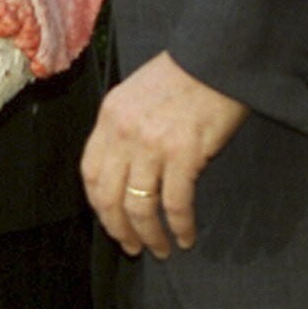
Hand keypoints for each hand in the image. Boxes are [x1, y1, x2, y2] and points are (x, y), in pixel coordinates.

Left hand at [81, 51, 248, 258]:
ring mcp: (152, 143)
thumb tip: (125, 172)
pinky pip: (175, 203)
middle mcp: (124, 131)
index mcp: (110, 116)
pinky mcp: (184, 153)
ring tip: (161, 249)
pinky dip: (180, 226)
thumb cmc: (182, 77)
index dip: (98, 204)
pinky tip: (185, 236)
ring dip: (149, 235)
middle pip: (109, 195)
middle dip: (119, 229)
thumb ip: (125, 129)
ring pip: (140, 205)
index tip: (110, 222)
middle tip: (132, 247)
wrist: (217, 59)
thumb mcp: (137, 97)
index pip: (90, 172)